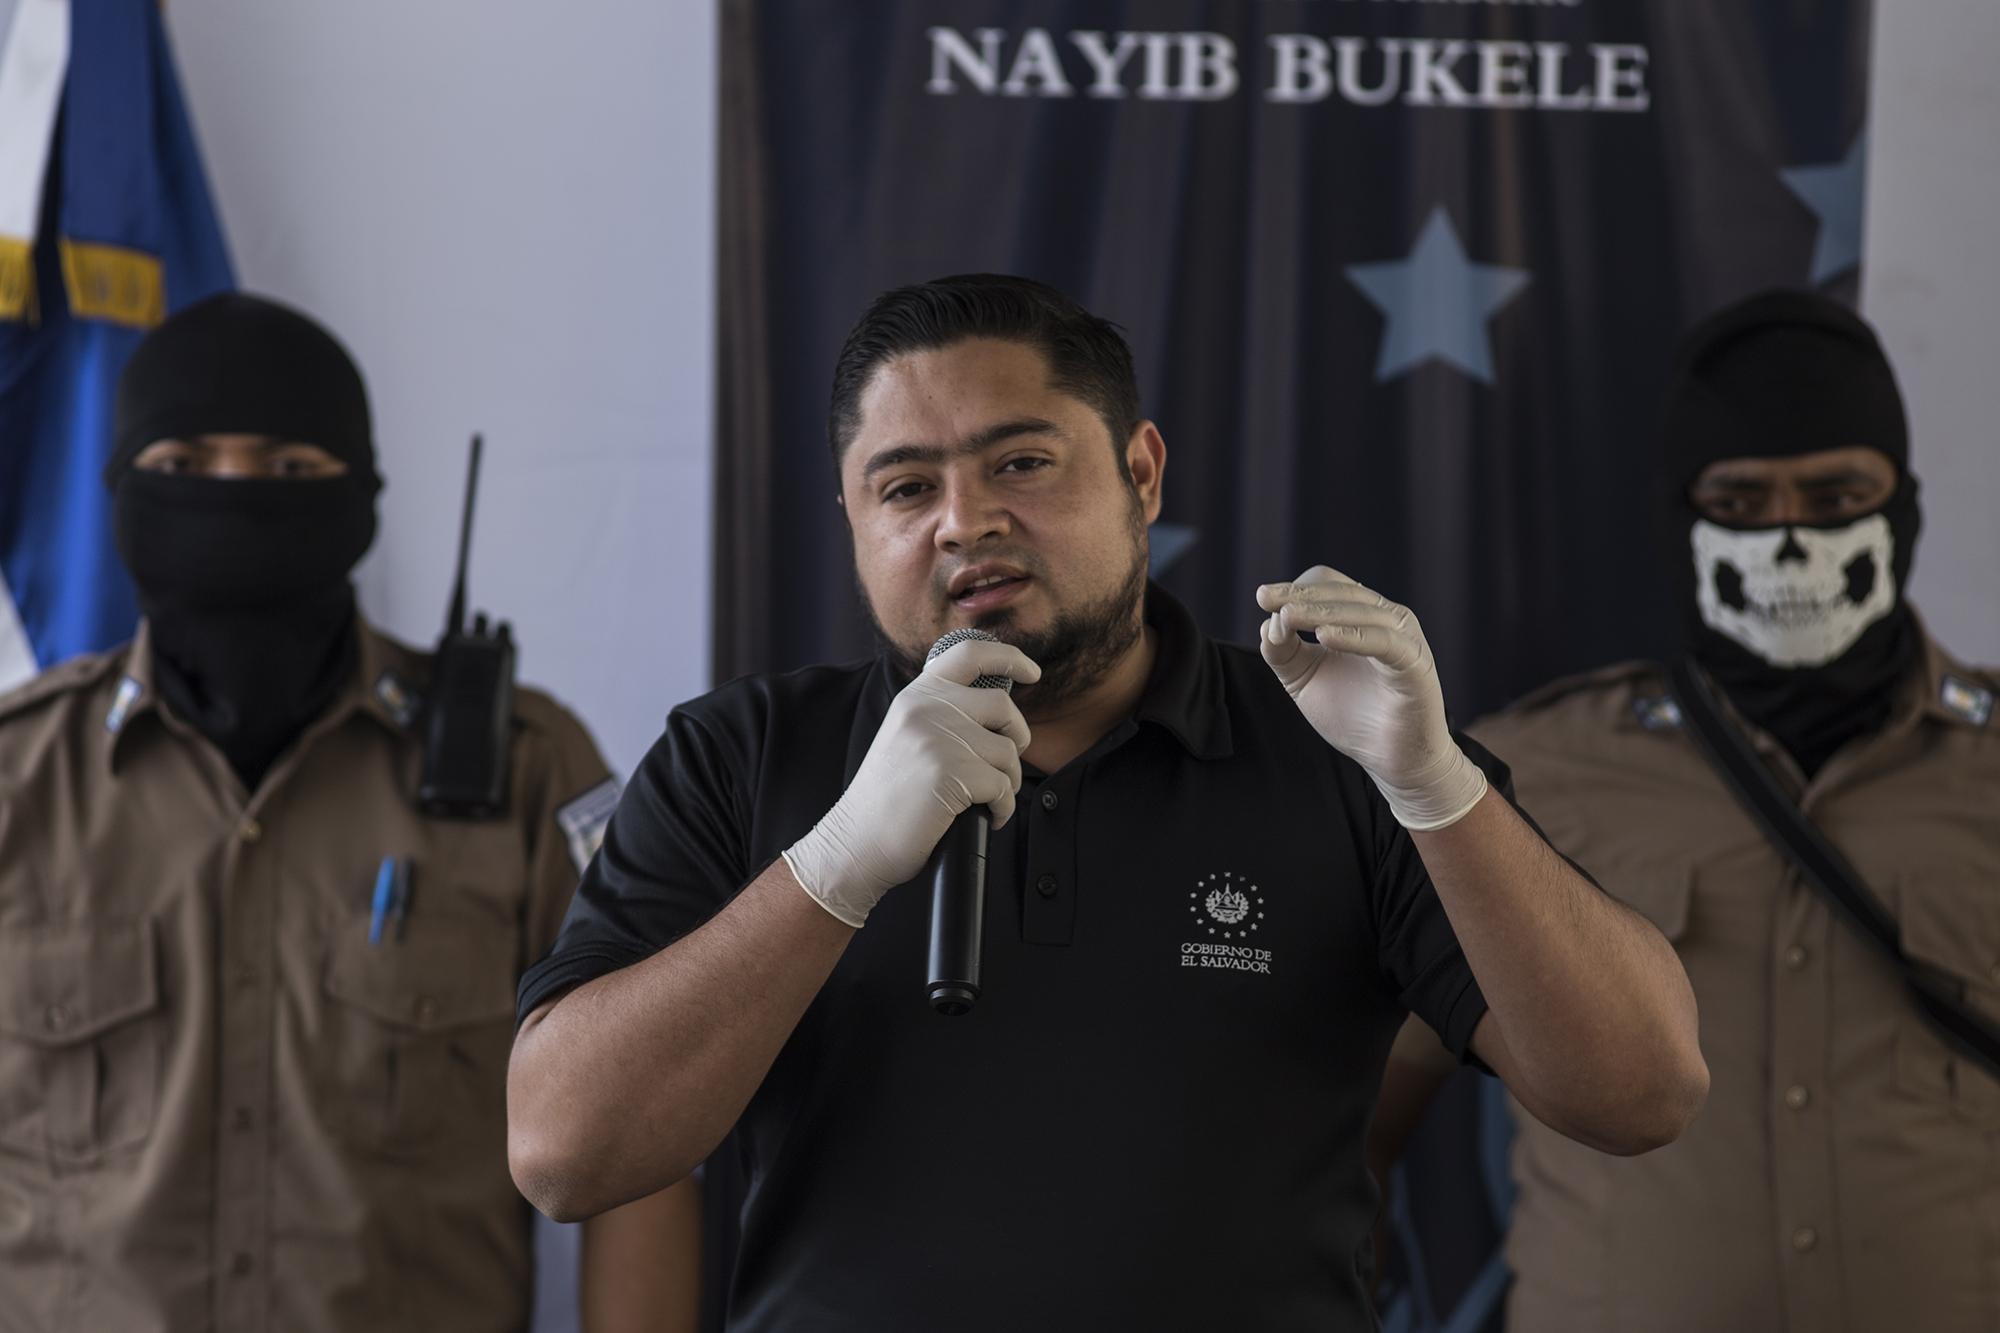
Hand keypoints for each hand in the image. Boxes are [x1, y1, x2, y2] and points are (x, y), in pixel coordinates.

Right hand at [783, 639, 1039, 925]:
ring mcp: (937, 738)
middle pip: (1002, 706)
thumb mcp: (907, 736)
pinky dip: (1003, 808)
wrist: (856, 842)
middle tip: (1004, 765)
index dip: (1009, 657)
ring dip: (1008, 781)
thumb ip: (941, 715)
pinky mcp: (949, 772)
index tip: (1031, 672)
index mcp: (916, 696)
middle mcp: (926, 708)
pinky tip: (987, 817)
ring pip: (1007, 751)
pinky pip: (1002, 786)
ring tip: (986, 800)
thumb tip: (999, 711)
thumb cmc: (888, 799)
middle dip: (1017, 738)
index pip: (969, 655)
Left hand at [1255, 567, 1485, 830]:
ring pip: (1360, 611)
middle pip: (1339, 592)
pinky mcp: (1415, 665)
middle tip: (1266, 600)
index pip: (1327, 583)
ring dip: (1320, 612)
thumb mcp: (1305, 680)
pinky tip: (1323, 638)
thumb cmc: (1353, 716)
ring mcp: (1405, 639)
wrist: (1392, 760)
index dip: (1294, 588)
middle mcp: (1387, 619)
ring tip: (1287, 617)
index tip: (1264, 600)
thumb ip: (1284, 653)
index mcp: (1362, 616)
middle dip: (1299, 596)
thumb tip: (1266, 625)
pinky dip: (1353, 636)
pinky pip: (1385, 642)